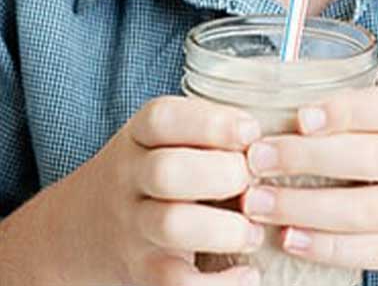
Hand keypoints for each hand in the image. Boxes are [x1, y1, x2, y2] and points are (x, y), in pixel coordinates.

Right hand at [74, 96, 263, 284]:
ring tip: (255, 232)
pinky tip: (248, 273)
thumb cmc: (153, 171)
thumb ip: (212, 130)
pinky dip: (219, 285)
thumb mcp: (165, 139)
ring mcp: (132, 227)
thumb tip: (287, 131)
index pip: (163, 119)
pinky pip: (176, 282)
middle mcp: (129, 178)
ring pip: (172, 225)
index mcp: (140, 137)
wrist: (79, 230)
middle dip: (223, 174)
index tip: (252, 131)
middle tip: (253, 182)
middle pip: (168, 171)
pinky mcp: (142, 270)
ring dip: (226, 229)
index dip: (213, 123)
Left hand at [241, 71, 377, 283]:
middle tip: (256, 158)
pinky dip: (327, 249)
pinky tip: (291, 240)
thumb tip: (298, 73)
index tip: (298, 118)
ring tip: (256, 202)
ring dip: (301, 209)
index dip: (343, 112)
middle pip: (367, 160)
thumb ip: (375, 90)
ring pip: (363, 212)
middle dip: (303, 160)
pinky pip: (372, 252)